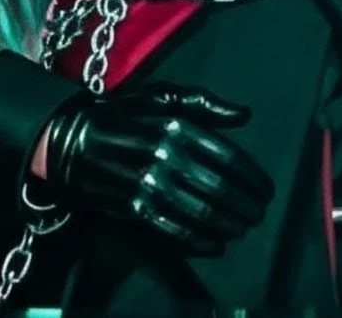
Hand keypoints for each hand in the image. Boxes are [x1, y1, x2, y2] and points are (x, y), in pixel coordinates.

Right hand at [39, 82, 273, 255]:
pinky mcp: (134, 207)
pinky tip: (216, 244)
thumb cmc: (126, 114)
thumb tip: (244, 114)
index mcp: (176, 124)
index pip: (227, 156)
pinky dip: (199, 240)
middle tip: (259, 213)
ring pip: (200, 211)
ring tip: (243, 227)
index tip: (266, 190)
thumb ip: (204, 103)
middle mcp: (165, 154)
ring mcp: (149, 183)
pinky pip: (174, 229)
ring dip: (228, 224)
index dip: (252, 177)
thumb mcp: (162, 97)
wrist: (75, 140)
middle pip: (218, 187)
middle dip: (245, 205)